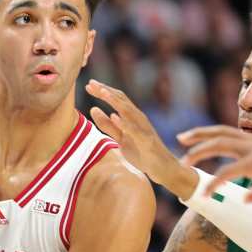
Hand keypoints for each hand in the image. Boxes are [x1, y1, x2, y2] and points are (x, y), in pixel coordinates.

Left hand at [86, 80, 197, 198]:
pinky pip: (134, 131)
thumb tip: (92, 109)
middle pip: (121, 100)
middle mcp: (138, 118)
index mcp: (132, 117)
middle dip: (106, 91)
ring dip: (114, 101)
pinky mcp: (146, 141)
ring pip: (128, 111)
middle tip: (91, 83)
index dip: (103, 91)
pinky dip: (124, 123)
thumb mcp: (120, 138)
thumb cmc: (142, 152)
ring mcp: (143, 129)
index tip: (89, 85)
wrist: (163, 168)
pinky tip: (115, 116)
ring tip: (102, 93)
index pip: (117, 99)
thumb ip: (107, 125)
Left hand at [178, 125, 251, 201]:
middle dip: (198, 134)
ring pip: (220, 144)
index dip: (210, 134)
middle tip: (180, 139)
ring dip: (200, 152)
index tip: (193, 138)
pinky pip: (229, 170)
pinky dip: (215, 181)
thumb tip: (248, 197)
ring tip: (185, 162)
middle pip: (220, 132)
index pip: (229, 133)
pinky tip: (206, 192)